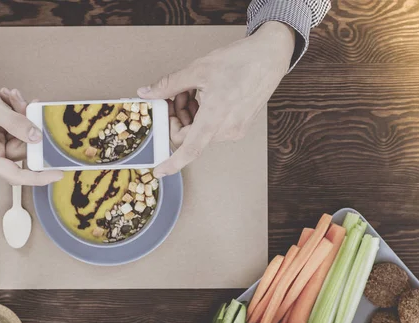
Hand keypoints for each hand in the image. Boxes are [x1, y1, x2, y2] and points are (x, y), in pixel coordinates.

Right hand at [0, 58, 62, 184]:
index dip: (38, 177)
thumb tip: (36, 137)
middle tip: (23, 103)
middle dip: (27, 125)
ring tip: (10, 95)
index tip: (58, 174)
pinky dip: (17, 112)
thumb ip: (15, 123)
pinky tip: (8, 97)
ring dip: (21, 114)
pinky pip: (18, 128)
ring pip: (23, 136)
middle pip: (23, 150)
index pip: (15, 175)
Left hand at [137, 21, 295, 177]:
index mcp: (215, 117)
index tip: (158, 170)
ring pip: (199, 132)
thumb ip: (168, 85)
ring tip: (192, 90)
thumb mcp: (198, 69)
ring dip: (189, 115)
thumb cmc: (241, 61)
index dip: (172, 163)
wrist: (270, 56)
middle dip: (176, 119)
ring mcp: (235, 130)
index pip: (189, 150)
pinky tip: (205, 95)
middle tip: (174, 96)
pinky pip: (212, 128)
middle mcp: (227, 129)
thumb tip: (147, 93)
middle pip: (189, 137)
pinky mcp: (239, 126)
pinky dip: (202, 115)